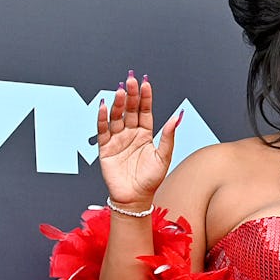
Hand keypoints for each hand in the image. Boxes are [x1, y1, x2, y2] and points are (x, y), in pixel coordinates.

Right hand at [96, 73, 181, 207]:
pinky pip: (103, 130)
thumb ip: (168, 137)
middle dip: (131, 95)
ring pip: (117, 116)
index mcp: (145, 134)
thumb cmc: (150, 181)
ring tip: (121, 91)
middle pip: (130, 110)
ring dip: (118, 104)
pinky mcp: (105, 148)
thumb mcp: (163, 157)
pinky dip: (102, 118)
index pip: (144, 111)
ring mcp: (117, 139)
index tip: (145, 84)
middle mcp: (130, 134)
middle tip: (131, 80)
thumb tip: (177, 117)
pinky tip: (104, 106)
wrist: (135, 199)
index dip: (145, 98)